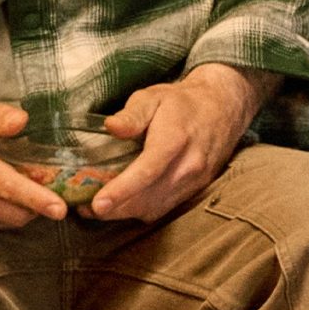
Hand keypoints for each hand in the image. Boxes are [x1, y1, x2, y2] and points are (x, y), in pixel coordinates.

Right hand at [0, 97, 64, 230]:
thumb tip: (22, 121)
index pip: (5, 185)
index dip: (35, 198)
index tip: (59, 207)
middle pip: (10, 212)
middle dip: (36, 207)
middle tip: (55, 193)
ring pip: (4, 221)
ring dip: (24, 212)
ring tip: (34, 194)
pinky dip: (8, 215)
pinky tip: (12, 199)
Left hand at [89, 64, 273, 222]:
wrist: (222, 110)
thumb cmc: (181, 103)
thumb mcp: (153, 97)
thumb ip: (132, 114)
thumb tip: (111, 127)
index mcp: (175, 140)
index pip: (147, 172)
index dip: (121, 191)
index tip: (97, 204)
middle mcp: (188, 166)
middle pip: (148, 198)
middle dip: (116, 208)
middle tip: (85, 208)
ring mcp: (194, 182)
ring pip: (155, 208)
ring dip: (126, 213)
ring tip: (99, 208)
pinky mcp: (194, 191)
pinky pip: (164, 209)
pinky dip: (141, 211)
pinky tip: (124, 205)